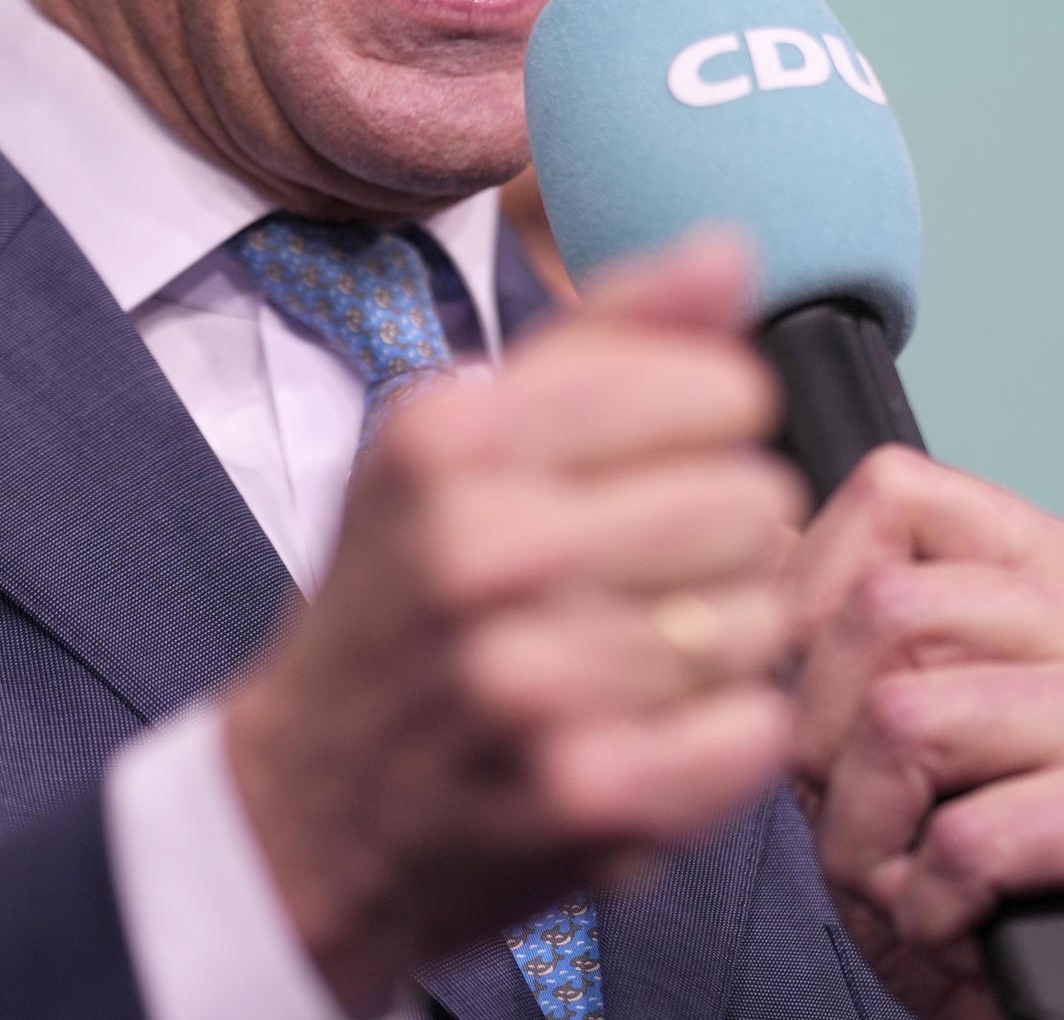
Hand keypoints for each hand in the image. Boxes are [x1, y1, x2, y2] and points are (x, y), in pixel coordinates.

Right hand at [224, 230, 806, 1010]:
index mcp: (456, 439)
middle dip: (727, 534)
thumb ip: (608, 335)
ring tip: (646, 651)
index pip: (719, 388)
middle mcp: (485, 550)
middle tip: (654, 570)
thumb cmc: (403, 600)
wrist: (301, 812)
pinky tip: (655, 728)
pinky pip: (753, 728)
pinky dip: (726, 734)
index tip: (666, 460)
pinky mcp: (583, 795)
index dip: (716, 426)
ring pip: (763, 616)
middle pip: (754, 500)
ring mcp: (533, 680)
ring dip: (729, 638)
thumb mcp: (458, 440)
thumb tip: (732, 251)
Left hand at [787, 448, 1063, 1019]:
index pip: (899, 491)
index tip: (807, 695)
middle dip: (824, 740)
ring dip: (866, 836)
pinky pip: (963, 838)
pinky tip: (963, 925)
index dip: (808, 595)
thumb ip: (847, 623)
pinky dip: (925, 906)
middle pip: (889, 609)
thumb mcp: (883, 731)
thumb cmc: (974, 883)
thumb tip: (763, 533)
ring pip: (908, 720)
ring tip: (907, 881)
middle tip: (862, 823)